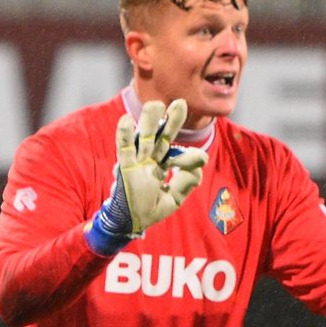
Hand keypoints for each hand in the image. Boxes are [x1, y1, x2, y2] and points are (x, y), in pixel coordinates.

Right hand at [89, 99, 207, 247]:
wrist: (131, 223)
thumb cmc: (150, 210)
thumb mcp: (173, 200)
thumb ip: (185, 184)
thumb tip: (198, 169)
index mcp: (162, 166)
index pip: (177, 155)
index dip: (189, 156)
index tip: (202, 159)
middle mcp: (150, 160)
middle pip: (162, 137)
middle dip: (171, 122)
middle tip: (181, 103)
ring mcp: (137, 162)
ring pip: (144, 138)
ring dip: (148, 121)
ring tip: (155, 104)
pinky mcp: (125, 167)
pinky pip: (124, 149)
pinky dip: (123, 135)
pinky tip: (125, 120)